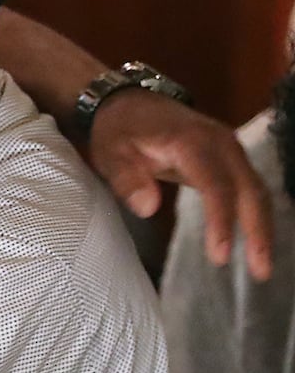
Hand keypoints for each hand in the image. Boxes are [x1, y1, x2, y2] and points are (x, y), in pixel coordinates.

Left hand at [88, 88, 273, 279]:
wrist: (129, 102)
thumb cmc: (119, 130)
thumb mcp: (111, 153)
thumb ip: (126, 179)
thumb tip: (148, 208)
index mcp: (193, 143)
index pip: (216, 185)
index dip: (221, 220)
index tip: (220, 255)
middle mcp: (221, 143)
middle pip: (249, 189)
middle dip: (258, 231)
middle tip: (259, 270)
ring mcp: (230, 148)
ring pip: (256, 190)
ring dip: (262, 227)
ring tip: (261, 266)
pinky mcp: (230, 157)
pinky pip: (250, 187)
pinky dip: (255, 214)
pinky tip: (255, 241)